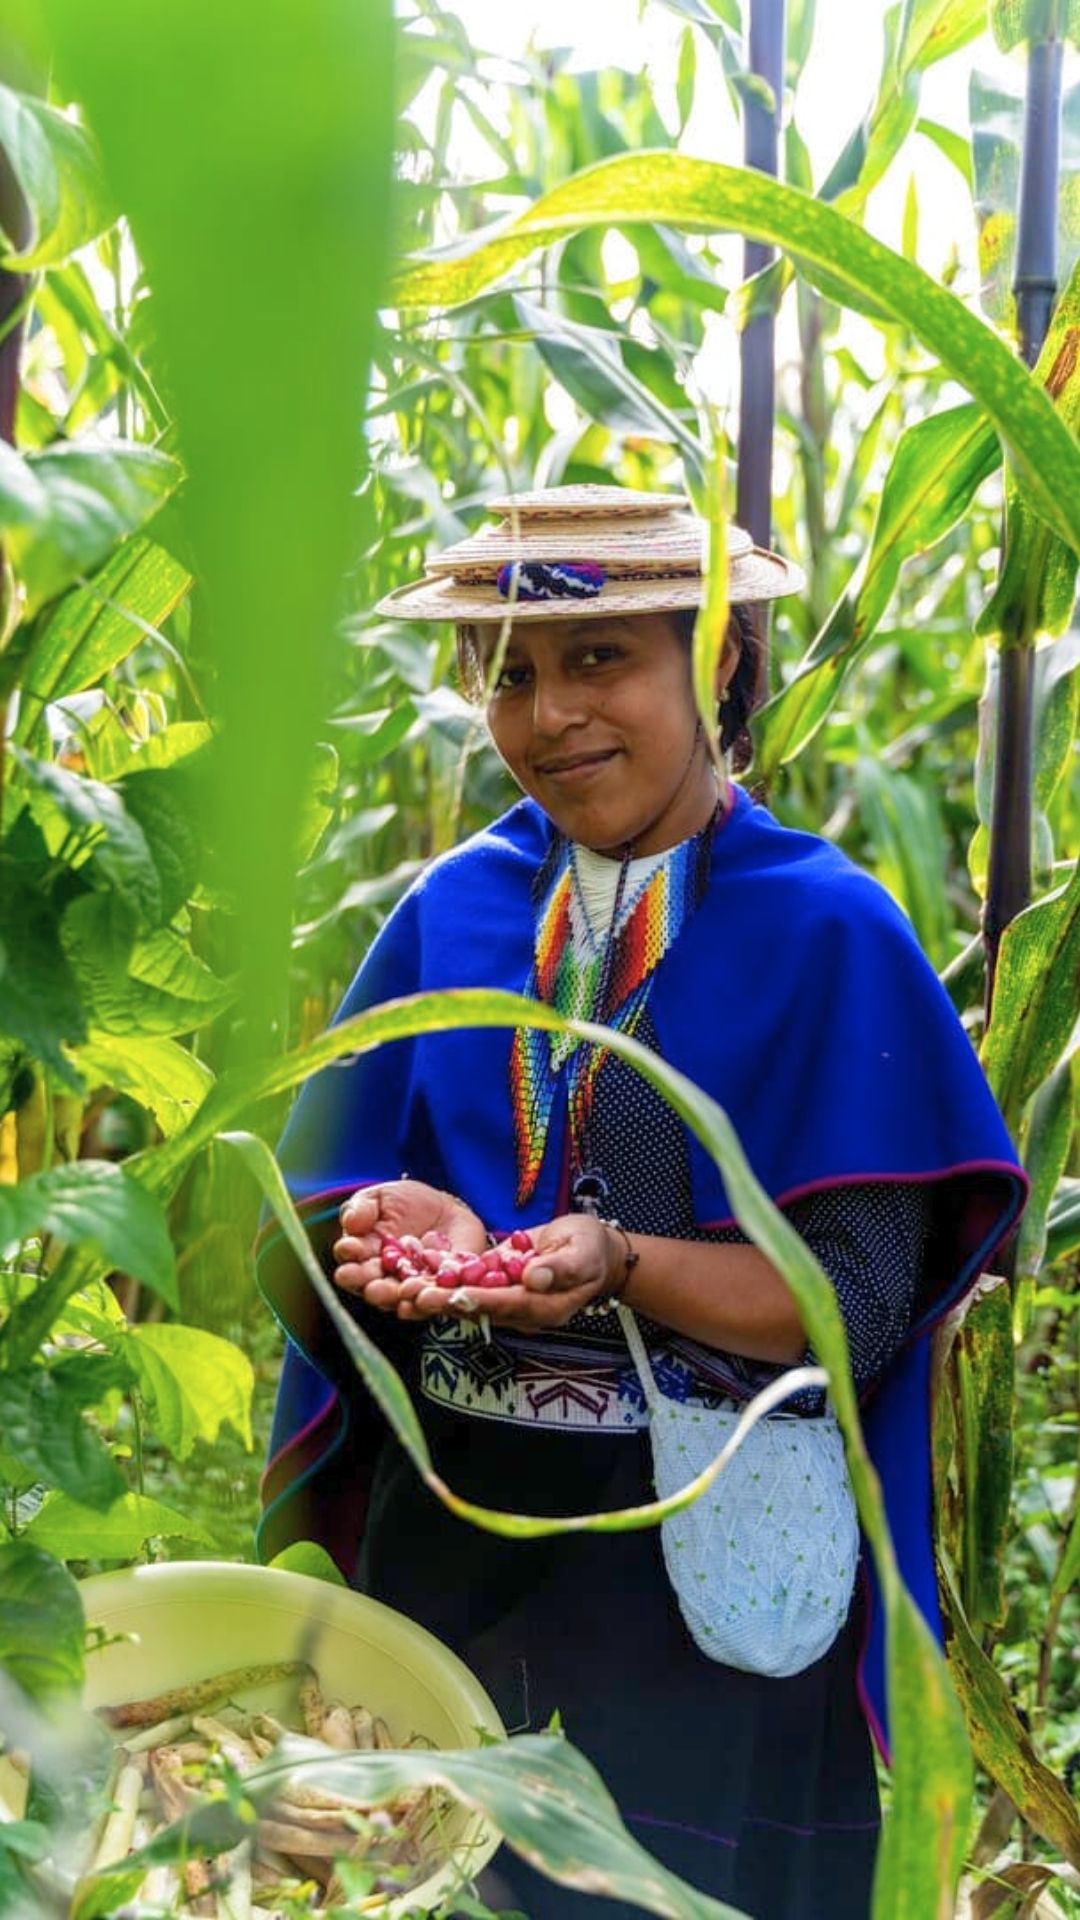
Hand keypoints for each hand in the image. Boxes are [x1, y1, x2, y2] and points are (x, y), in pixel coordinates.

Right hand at [333, 1180, 485, 1302]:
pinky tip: (429, 1297)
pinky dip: (434, 1299)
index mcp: (362, 1260)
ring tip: (403, 1293)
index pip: (351, 1265)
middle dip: (374, 1289)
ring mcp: (412, 1288)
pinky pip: (438, 1299)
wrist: (443, 1209)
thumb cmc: (403, 1203)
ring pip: (405, 1299)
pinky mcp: (441, 1290)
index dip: (350, 1260)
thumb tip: (350, 1221)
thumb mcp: (380, 1198)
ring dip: (404, 1298)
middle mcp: (384, 1280)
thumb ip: (362, 1208)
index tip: (351, 1250)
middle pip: (375, 1289)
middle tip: (373, 1287)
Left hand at [385, 1213, 616, 1333]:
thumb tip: (533, 1278)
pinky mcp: (493, 1282)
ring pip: (465, 1298)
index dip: (478, 1301)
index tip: (453, 1297)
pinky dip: (440, 1276)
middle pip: (478, 1308)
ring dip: (434, 1292)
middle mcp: (518, 1310)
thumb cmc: (591, 1249)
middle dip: (445, 1302)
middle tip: (414, 1296)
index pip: (506, 1306)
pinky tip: (413, 1267)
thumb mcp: (583, 1253)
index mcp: (543, 1308)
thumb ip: (560, 1268)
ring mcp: (504, 1297)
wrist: (590, 1248)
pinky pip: (465, 1281)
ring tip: (403, 1286)